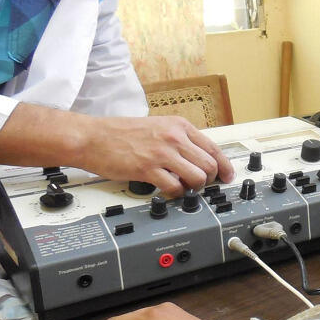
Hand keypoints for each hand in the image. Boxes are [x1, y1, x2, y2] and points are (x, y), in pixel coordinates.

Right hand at [77, 114, 235, 195]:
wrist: (92, 137)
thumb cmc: (120, 133)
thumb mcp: (158, 126)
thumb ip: (179, 139)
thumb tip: (197, 157)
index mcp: (179, 126)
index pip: (214, 148)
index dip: (225, 166)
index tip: (227, 176)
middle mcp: (174, 138)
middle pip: (210, 165)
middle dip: (210, 179)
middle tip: (202, 185)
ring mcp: (162, 153)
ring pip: (197, 177)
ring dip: (194, 187)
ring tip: (185, 188)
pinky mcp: (148, 169)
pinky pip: (175, 187)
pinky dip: (176, 193)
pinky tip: (169, 190)